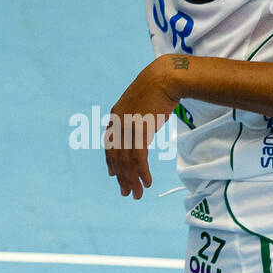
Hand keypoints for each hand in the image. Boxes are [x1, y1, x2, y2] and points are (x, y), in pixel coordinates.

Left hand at [104, 55, 179, 199]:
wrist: (164, 79)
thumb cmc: (156, 91)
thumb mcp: (139, 106)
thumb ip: (133, 119)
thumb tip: (137, 129)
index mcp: (115, 117)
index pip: (109, 146)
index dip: (111, 162)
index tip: (113, 175)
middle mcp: (117, 124)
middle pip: (116, 157)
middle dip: (121, 177)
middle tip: (126, 193)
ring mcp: (128, 127)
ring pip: (127, 161)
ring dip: (132, 180)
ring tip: (138, 194)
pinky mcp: (140, 130)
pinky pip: (139, 157)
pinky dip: (142, 172)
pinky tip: (147, 182)